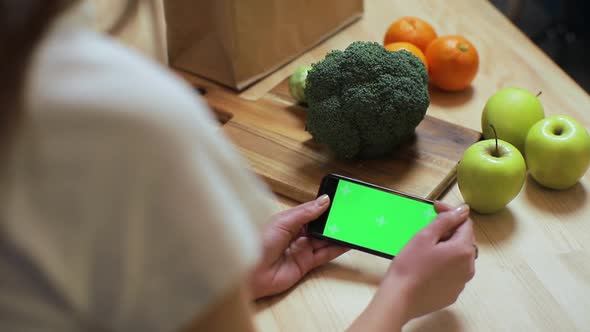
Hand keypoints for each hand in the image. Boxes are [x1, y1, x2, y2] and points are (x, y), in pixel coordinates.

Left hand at [250, 195, 348, 299]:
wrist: (250, 272)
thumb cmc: (258, 243)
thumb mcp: (283, 221)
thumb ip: (305, 212)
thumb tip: (324, 200)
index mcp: (289, 220)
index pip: (311, 211)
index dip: (325, 207)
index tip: (340, 200)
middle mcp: (296, 234)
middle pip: (320, 226)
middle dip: (333, 221)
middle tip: (350, 214)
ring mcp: (302, 249)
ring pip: (325, 240)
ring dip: (338, 235)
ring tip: (353, 227)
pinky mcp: (306, 264)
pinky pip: (325, 255)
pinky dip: (337, 249)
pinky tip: (347, 243)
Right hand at [350, 202, 475, 330]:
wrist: (400, 298)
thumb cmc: (410, 265)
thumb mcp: (425, 236)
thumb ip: (445, 220)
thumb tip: (462, 210)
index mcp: (463, 250)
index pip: (465, 223)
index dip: (451, 213)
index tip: (435, 208)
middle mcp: (469, 267)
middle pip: (464, 241)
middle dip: (450, 231)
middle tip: (428, 230)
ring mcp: (462, 283)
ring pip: (460, 258)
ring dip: (448, 249)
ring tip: (427, 249)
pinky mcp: (452, 294)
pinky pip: (454, 274)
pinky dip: (445, 266)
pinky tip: (428, 267)